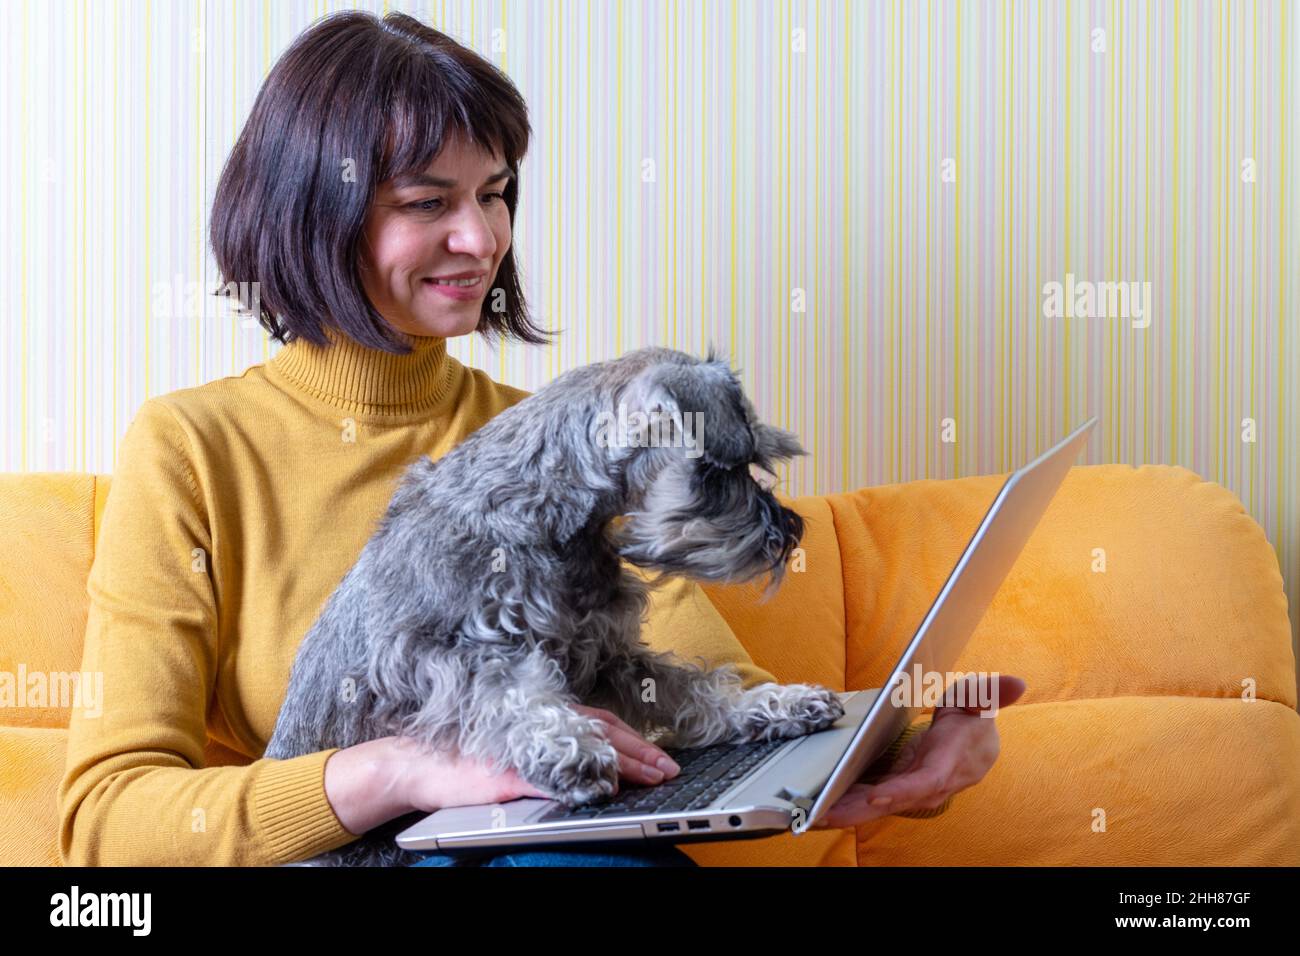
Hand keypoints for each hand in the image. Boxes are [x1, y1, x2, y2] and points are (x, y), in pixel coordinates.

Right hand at [384, 705, 681, 818]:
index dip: (635, 740)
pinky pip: (551, 778)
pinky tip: (604, 790)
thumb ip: (553, 750)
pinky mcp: (509, 775)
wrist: (416, 765)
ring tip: (653, 778)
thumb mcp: (519, 750)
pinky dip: (580, 783)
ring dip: (624, 765)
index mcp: (545, 719)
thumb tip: (598, 769)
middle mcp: (539, 727)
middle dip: (642, 752)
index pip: (602, 724)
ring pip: (586, 751)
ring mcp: (526, 750)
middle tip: (672, 769)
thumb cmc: (467, 760)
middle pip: (603, 734)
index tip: (664, 758)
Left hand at [808, 674, 1026, 829]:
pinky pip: (871, 798)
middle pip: (893, 801)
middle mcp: (931, 783)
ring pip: (878, 804)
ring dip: (847, 811)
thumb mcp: (978, 698)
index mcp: (951, 763)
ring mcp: (913, 788)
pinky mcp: (898, 786)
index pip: (927, 781)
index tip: (877, 796)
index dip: (903, 790)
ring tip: (812, 814)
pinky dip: (848, 803)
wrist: (975, 741)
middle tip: (823, 814)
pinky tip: (821, 805)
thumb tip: (1017, 683)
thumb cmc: (972, 719)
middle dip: (859, 810)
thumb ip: (990, 691)